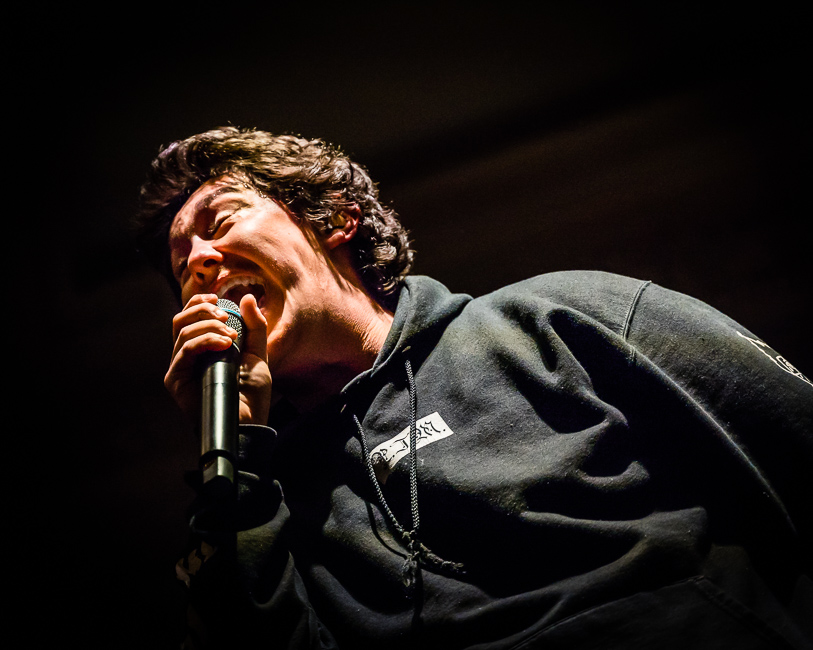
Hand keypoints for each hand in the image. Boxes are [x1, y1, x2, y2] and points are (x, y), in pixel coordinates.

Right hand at [166, 293, 271, 425]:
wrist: (249, 420)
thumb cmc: (251, 392)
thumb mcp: (256, 353)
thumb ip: (254, 326)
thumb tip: (247, 296)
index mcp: (201, 348)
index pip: (188, 316)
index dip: (199, 302)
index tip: (218, 298)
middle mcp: (186, 356)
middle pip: (180, 320)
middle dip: (202, 310)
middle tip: (225, 317)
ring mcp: (179, 368)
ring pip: (182, 332)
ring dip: (209, 326)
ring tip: (231, 337)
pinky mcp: (176, 379)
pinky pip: (185, 350)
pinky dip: (205, 341)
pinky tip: (225, 345)